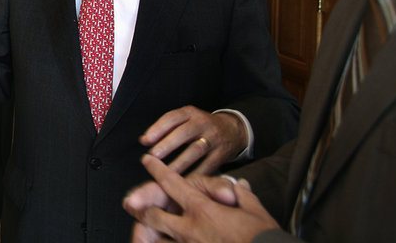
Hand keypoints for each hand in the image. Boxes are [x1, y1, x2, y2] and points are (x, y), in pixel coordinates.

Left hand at [131, 155, 278, 242]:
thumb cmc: (263, 236)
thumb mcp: (254, 209)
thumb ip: (241, 194)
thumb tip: (239, 184)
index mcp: (202, 209)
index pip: (172, 183)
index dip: (157, 170)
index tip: (148, 161)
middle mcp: (189, 229)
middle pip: (154, 214)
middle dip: (142, 208)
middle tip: (133, 202)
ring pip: (157, 238)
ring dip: (148, 233)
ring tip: (140, 229)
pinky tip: (154, 242)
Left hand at [141, 106, 246, 174]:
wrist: (234, 130)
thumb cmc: (201, 126)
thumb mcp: (186, 119)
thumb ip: (166, 128)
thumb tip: (143, 140)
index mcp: (191, 113)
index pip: (172, 118)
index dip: (158, 128)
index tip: (145, 141)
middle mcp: (203, 124)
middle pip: (184, 133)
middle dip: (167, 144)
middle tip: (153, 157)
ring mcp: (213, 139)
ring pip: (195, 151)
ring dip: (179, 163)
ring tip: (165, 174)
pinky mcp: (221, 154)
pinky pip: (207, 166)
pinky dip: (195, 175)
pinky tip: (183, 184)